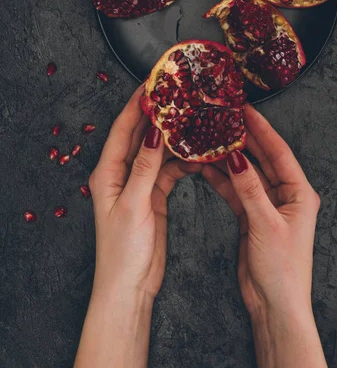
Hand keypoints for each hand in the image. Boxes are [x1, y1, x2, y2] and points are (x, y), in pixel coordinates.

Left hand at [89, 84, 201, 299]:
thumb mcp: (133, 205)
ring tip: (192, 117)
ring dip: (173, 136)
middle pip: (141, 135)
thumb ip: (143, 167)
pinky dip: (182, 160)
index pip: (123, 128)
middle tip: (177, 93)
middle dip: (158, 114)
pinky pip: (169, 170)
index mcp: (108, 172)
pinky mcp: (153, 195)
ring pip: (158, 151)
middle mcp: (121, 173)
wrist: (130, 285)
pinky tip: (197, 152)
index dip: (137, 104)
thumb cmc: (123, 250)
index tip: (153, 82)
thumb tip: (153, 131)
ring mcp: (138, 183)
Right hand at [203, 103, 319, 319]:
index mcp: (299, 193)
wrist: (274, 304)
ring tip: (210, 138)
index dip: (262, 130)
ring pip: (246, 174)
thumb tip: (236, 157)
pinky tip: (207, 167)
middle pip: (262, 159)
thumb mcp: (266, 225)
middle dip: (244, 139)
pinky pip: (236, 190)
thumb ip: (250, 189)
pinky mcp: (251, 216)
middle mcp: (285, 195)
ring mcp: (267, 205)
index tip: (245, 110)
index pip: (279, 152)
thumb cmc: (282, 269)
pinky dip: (222, 179)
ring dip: (229, 158)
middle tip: (224, 118)